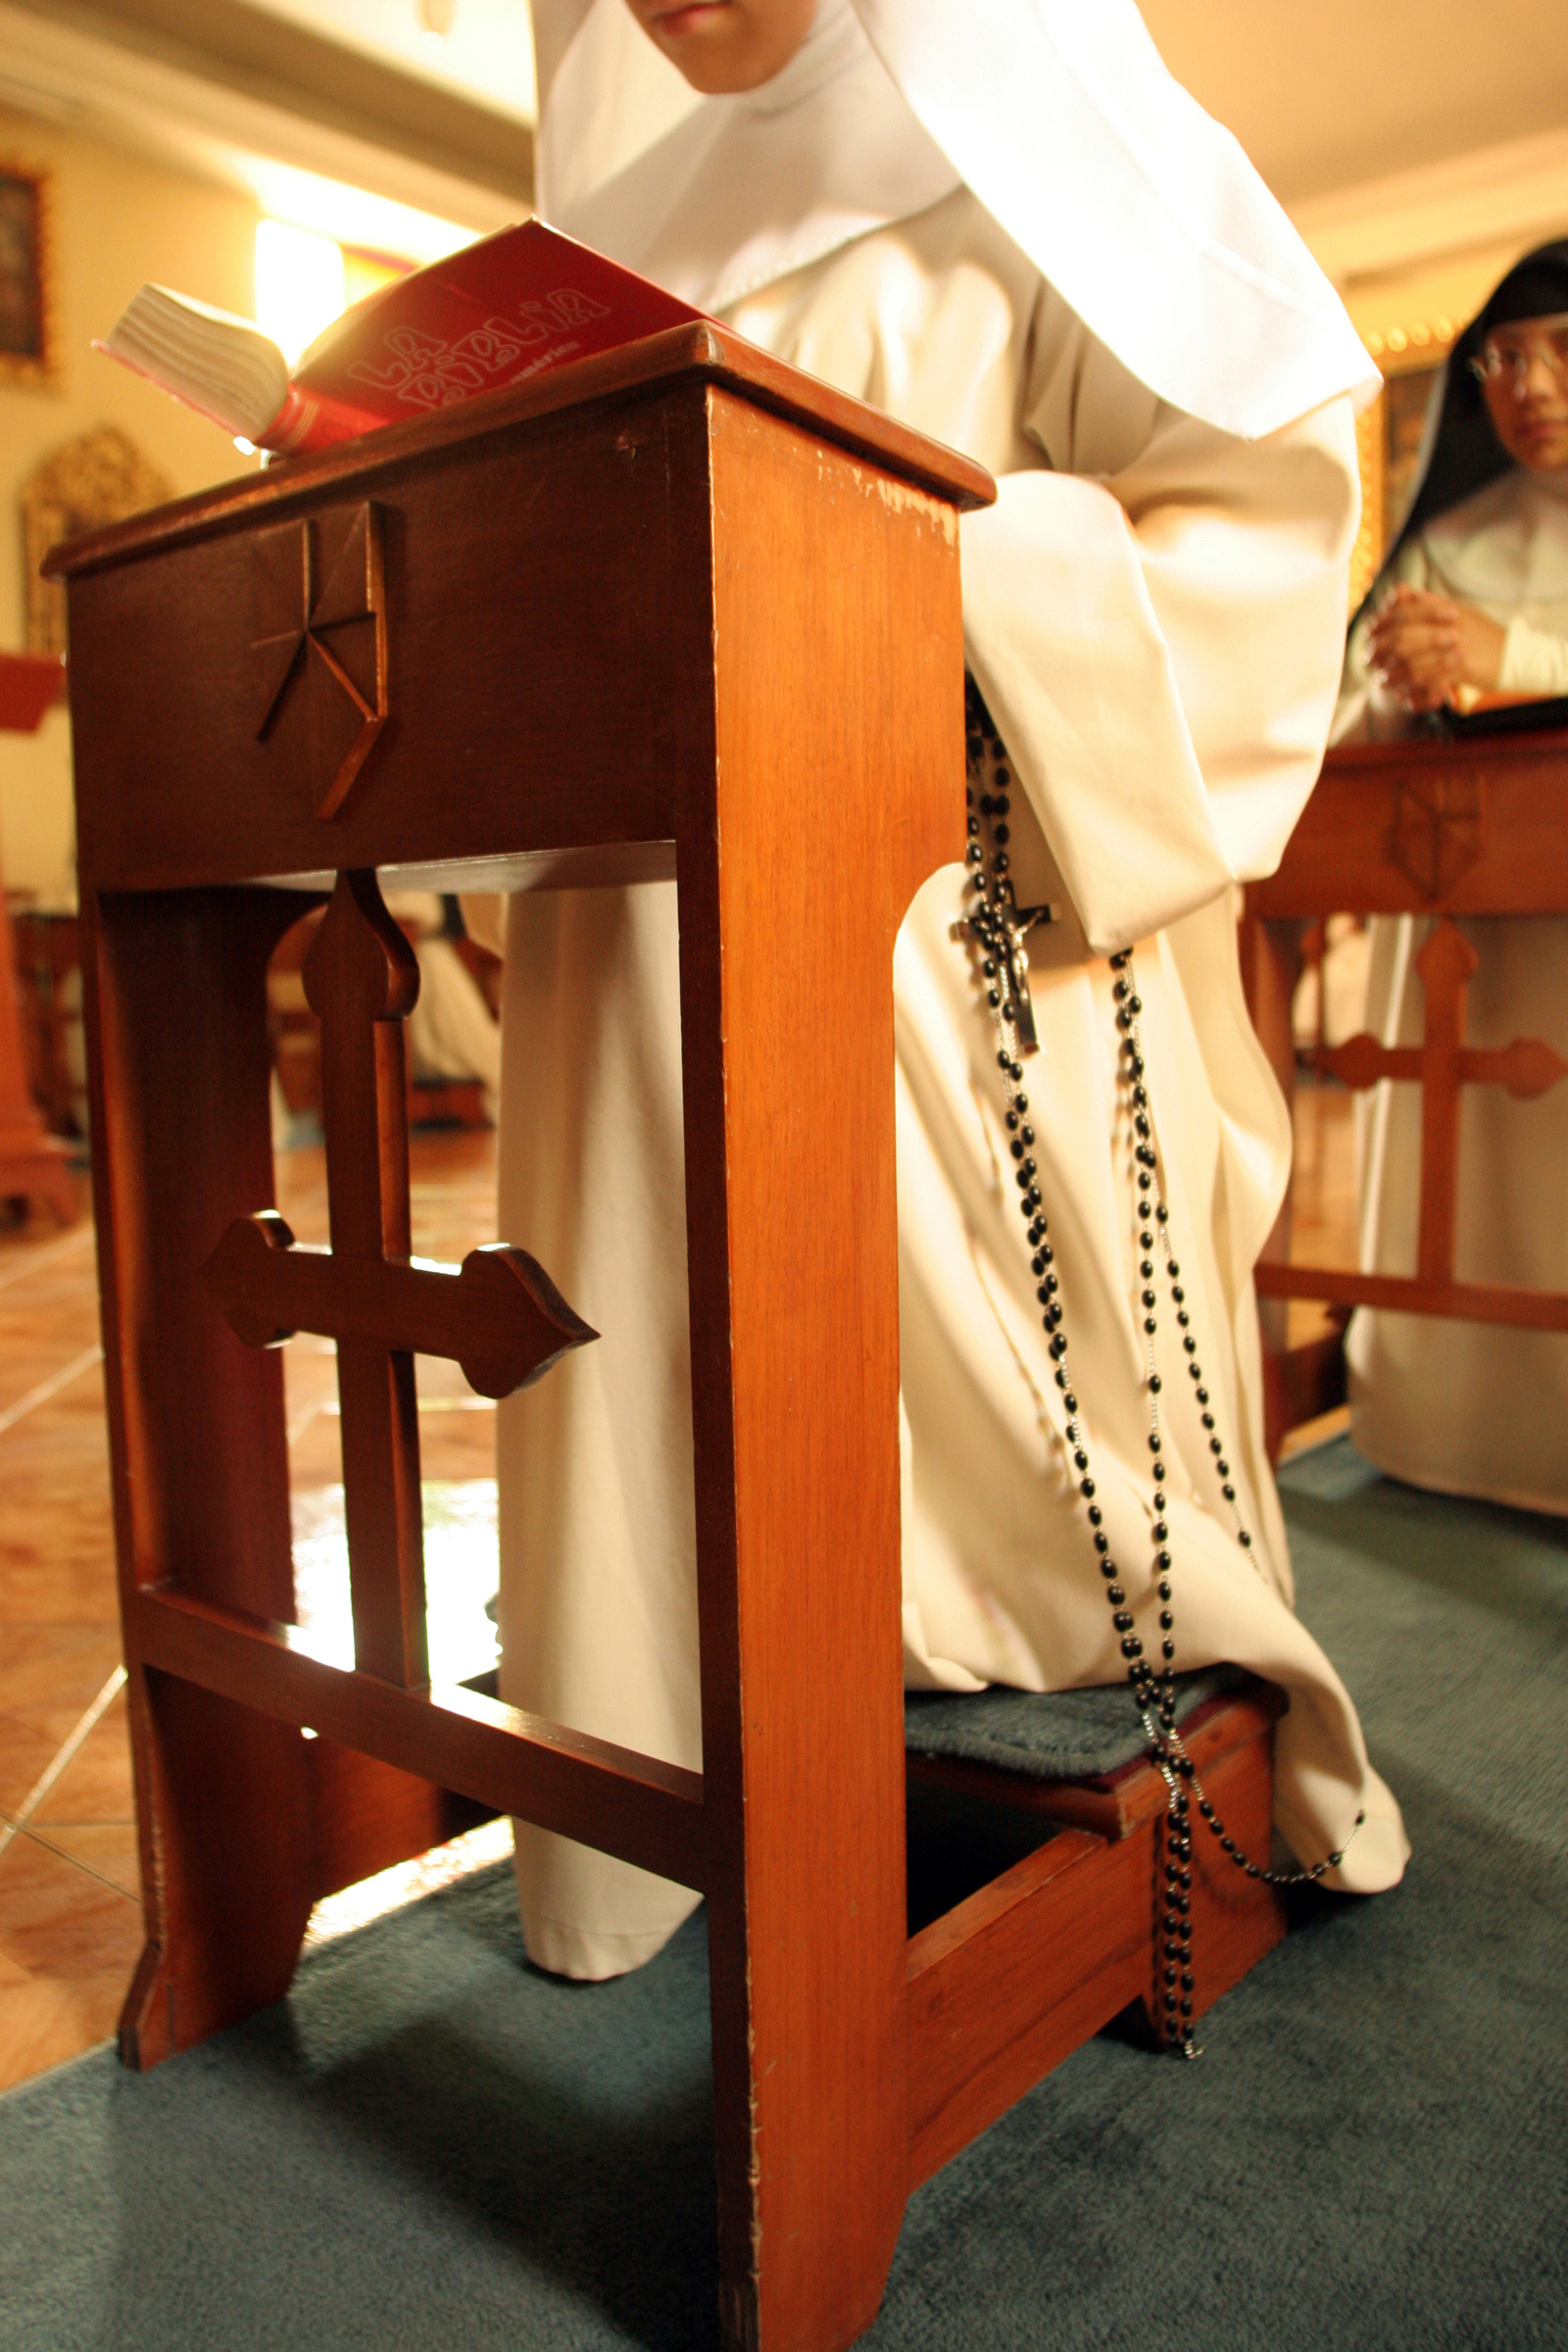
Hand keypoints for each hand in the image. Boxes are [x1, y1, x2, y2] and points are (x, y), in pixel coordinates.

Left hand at [1366, 586, 1505, 711]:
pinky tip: (1403, 695)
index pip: (1404, 613)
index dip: (1382, 624)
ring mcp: (1455, 648)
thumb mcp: (1455, 611)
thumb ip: (1426, 603)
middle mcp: (1448, 626)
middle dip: (1381, 652)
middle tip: (1369, 662)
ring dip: (1393, 675)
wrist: (1513, 653)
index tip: (1368, 634)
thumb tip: (1400, 591)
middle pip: (1403, 639)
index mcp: (1445, 609)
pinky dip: (1413, 690)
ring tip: (1382, 682)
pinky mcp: (1462, 669)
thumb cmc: (1481, 634)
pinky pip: (1429, 682)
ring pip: (1412, 663)